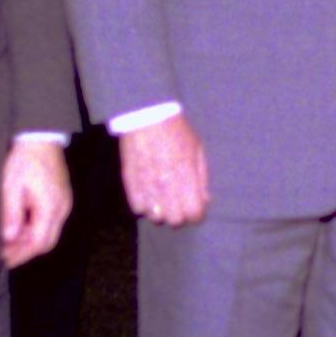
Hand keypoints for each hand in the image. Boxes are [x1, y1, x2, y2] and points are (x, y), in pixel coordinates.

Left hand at [0, 140, 72, 267]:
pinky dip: (35, 230)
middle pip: (46, 242)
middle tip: (4, 255)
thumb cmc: (24, 159)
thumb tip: (8, 238)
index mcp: (50, 207)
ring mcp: (64, 204)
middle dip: (25, 251)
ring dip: (29, 241)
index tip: (2, 260)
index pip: (38, 243)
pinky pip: (50, 222)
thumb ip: (11, 214)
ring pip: (49, 233)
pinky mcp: (61, 198)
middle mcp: (62, 209)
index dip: (20, 254)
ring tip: (8, 243)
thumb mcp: (11, 186)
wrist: (40, 137)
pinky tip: (20, 228)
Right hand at [119, 114, 208, 228]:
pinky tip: (148, 195)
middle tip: (179, 205)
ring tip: (163, 201)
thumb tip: (205, 201)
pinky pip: (138, 209)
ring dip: (161, 213)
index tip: (196, 208)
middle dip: (180, 216)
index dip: (197, 215)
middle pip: (175, 221)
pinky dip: (144, 206)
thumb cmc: (177, 131)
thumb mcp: (198, 150)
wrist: (146, 115)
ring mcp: (146, 185)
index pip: (194, 214)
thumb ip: (202, 178)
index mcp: (186, 176)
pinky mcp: (130, 183)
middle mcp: (166, 185)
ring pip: (155, 218)